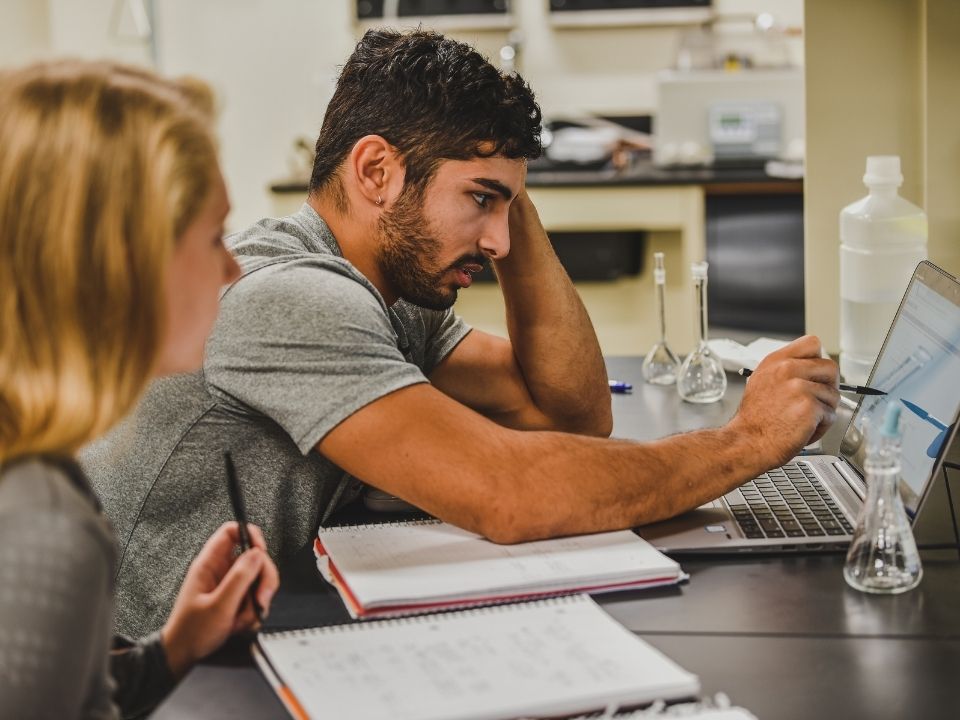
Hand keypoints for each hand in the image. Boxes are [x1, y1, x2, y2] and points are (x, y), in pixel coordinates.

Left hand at [160, 522, 279, 677]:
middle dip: (263, 579)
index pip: (232, 532)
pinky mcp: (235, 597)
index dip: (251, 536)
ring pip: (258, 579)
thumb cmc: (191, 632)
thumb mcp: (218, 606)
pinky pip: (255, 595)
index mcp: (209, 564)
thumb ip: (239, 578)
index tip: (262, 553)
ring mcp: (228, 584)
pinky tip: (241, 623)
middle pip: (254, 557)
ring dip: (258, 600)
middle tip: (260, 598)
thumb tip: (257, 554)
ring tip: (244, 618)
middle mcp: (220, 570)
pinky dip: (254, 611)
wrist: (183, 654)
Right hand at [731, 335, 839, 467]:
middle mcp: (787, 369)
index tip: (814, 375)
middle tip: (815, 401)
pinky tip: (804, 430)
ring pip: (834, 395)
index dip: (818, 360)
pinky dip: (822, 427)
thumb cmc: (755, 419)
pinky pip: (831, 415)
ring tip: (803, 420)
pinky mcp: (810, 407)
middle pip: (830, 367)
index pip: (812, 343)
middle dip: (828, 387)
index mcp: (776, 361)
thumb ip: (785, 370)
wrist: (748, 442)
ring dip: (824, 411)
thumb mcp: (761, 381)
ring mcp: (799, 387)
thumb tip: (811, 369)